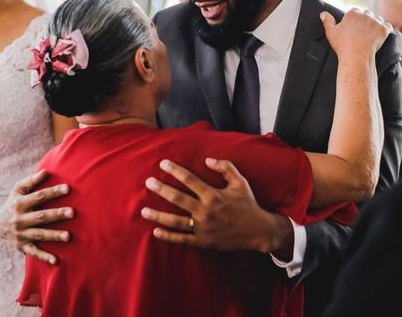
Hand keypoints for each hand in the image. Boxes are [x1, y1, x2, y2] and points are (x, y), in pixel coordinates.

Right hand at [0, 169, 73, 264]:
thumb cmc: (14, 202)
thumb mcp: (18, 190)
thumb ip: (31, 181)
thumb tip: (46, 171)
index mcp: (20, 203)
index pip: (39, 196)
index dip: (53, 192)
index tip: (68, 188)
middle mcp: (20, 219)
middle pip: (41, 217)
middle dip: (57, 214)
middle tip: (73, 212)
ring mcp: (21, 234)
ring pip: (39, 235)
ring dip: (54, 236)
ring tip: (69, 236)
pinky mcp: (22, 246)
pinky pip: (34, 252)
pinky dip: (44, 257)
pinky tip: (56, 261)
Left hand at [140, 158, 292, 256]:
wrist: (258, 231)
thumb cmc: (248, 204)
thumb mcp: (240, 182)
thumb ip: (225, 167)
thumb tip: (207, 160)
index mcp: (213, 195)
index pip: (189, 180)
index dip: (175, 170)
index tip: (162, 164)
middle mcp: (205, 211)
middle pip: (178, 198)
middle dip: (161, 189)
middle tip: (148, 183)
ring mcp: (203, 227)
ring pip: (175, 221)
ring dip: (158, 215)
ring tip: (143, 211)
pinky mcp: (204, 241)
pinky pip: (183, 239)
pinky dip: (168, 236)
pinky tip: (156, 231)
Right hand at [321, 9, 391, 57]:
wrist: (356, 56)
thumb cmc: (342, 46)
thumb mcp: (331, 33)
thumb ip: (327, 21)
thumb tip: (323, 13)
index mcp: (352, 13)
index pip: (355, 11)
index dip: (354, 19)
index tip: (354, 27)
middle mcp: (365, 14)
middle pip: (367, 14)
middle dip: (366, 20)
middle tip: (363, 32)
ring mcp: (375, 21)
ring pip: (378, 19)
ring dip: (376, 24)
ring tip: (372, 34)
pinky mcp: (384, 29)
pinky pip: (388, 26)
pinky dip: (386, 30)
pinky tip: (381, 35)